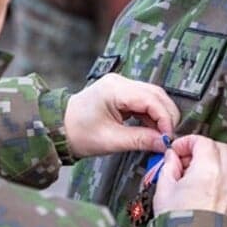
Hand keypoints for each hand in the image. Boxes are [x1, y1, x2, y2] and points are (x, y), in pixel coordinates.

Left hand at [64, 73, 179, 156]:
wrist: (58, 128)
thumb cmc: (78, 133)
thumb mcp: (111, 140)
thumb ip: (140, 140)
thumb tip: (164, 143)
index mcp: (114, 89)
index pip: (151, 99)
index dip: (164, 118)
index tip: (168, 137)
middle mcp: (119, 82)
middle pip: (156, 94)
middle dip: (166, 116)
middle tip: (168, 138)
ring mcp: (120, 85)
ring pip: (153, 97)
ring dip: (160, 116)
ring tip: (160, 137)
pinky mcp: (121, 93)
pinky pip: (144, 101)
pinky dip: (151, 115)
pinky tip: (151, 130)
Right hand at [153, 135, 226, 216]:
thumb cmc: (177, 222)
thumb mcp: (164, 190)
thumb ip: (168, 167)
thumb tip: (172, 157)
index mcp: (208, 169)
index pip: (203, 141)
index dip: (187, 142)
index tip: (176, 151)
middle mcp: (225, 177)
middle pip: (221, 148)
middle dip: (203, 148)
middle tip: (185, 159)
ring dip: (211, 163)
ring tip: (190, 176)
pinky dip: (216, 178)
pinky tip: (199, 189)